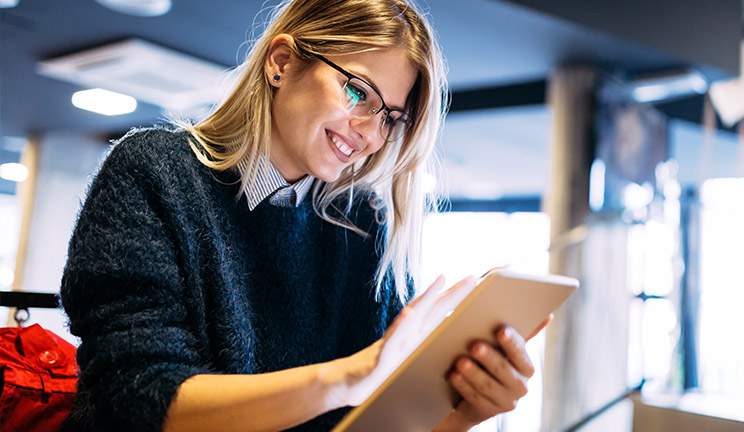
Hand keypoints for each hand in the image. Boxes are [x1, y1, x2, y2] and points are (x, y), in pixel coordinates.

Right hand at [335, 275, 477, 405]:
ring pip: (411, 318)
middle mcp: (403, 337)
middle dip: (451, 293)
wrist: (344, 385)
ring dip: (426, 298)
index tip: (472, 284)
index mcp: (412, 339)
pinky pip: (390, 342)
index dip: (454, 299)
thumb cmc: (375, 376)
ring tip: (441, 280)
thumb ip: (418, 354)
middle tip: (472, 277)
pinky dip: (399, 328)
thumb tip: (440, 348)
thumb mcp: (403, 365)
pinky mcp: (379, 360)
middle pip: (430, 310)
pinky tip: (407, 315)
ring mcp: (391, 346)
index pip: (436, 315)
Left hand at [438, 322, 543, 430]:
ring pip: (487, 385)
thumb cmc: (490, 363)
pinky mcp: (489, 411)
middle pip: (504, 370)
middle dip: (488, 357)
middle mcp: (520, 386)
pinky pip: (475, 397)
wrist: (476, 395)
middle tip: (474, 345)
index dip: (511, 342)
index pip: (521, 353)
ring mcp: (506, 401)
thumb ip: (520, 334)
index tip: (500, 330)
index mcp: (526, 367)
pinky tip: (454, 375)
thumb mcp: (504, 349)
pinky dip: (463, 385)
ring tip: (460, 361)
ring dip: (473, 372)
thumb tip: (549, 316)